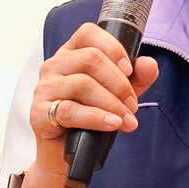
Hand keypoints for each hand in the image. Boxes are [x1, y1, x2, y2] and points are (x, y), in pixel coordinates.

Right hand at [29, 23, 159, 187]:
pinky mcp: (39, 113)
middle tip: (132, 105)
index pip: (88, 33)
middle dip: (119, 83)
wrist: (67, 155)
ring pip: (83, 84)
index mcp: (71, 54)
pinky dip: (96, 117)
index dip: (113, 48)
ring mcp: (44, 88)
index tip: (129, 69)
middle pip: (91, 59)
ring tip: (126, 120)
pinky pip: (70, 110)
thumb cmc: (90, 119)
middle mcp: (54, 65)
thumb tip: (149, 64)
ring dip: (112, 103)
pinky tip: (112, 124)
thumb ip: (136, 78)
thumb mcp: (119, 95)